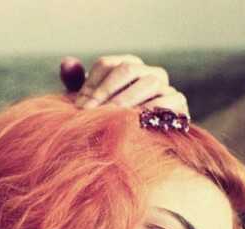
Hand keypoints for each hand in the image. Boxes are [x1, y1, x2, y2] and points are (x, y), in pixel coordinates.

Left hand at [60, 55, 189, 116]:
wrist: (143, 149)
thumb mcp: (93, 105)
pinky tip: (134, 123)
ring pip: (148, 82)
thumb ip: (77, 84)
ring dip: (126, 100)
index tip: (79, 106)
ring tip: (112, 117)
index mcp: (128, 66)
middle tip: (92, 113)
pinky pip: (166, 102)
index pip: (107, 65)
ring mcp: (165, 86)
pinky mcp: (178, 104)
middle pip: (127, 68)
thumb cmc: (113, 123)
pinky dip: (149, 112)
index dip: (91, 84)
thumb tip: (66, 64)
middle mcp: (148, 71)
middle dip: (107, 91)